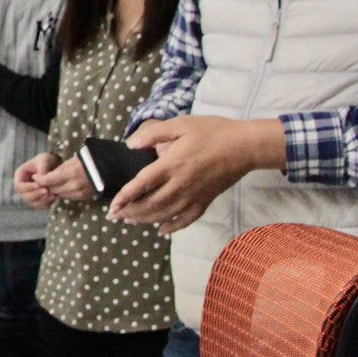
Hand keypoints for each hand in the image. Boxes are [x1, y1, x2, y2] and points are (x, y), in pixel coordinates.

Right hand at [14, 152, 59, 209]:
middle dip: (35, 195)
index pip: (19, 186)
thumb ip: (42, 168)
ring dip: (42, 201)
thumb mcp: (44, 160)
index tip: (39, 185)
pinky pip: (40, 206)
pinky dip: (46, 204)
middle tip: (47, 190)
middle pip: (24, 196)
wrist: (55, 165)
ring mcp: (30, 194)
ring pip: (32, 202)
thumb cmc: (47, 160)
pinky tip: (54, 197)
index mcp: (20, 175)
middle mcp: (23, 186)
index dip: (28, 187)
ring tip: (52, 195)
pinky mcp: (38, 199)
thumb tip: (41, 180)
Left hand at [38, 156, 95, 202]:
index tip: (35, 177)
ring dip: (55, 190)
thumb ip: (57, 171)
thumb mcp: (70, 162)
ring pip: (60, 195)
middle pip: (53, 189)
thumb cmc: (86, 161)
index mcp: (70, 173)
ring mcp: (80, 193)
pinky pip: (69, 197)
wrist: (106, 168)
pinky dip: (64, 193)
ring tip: (54, 184)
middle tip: (43, 181)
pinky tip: (64, 187)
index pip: (48, 180)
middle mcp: (74, 185)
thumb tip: (44, 177)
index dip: (39, 179)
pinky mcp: (84, 197)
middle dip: (46, 186)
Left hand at [108, 116, 285, 234]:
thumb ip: (153, 134)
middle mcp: (181, 184)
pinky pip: (188, 219)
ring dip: (146, 219)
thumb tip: (130, 144)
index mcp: (172, 165)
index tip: (112, 205)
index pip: (142, 185)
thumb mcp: (180, 125)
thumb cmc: (212, 132)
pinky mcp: (207, 200)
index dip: (125, 196)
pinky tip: (163, 231)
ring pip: (166, 214)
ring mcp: (195, 195)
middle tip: (114, 216)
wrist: (245, 146)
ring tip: (130, 221)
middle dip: (130, 212)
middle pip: (151, 204)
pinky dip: (174, 227)